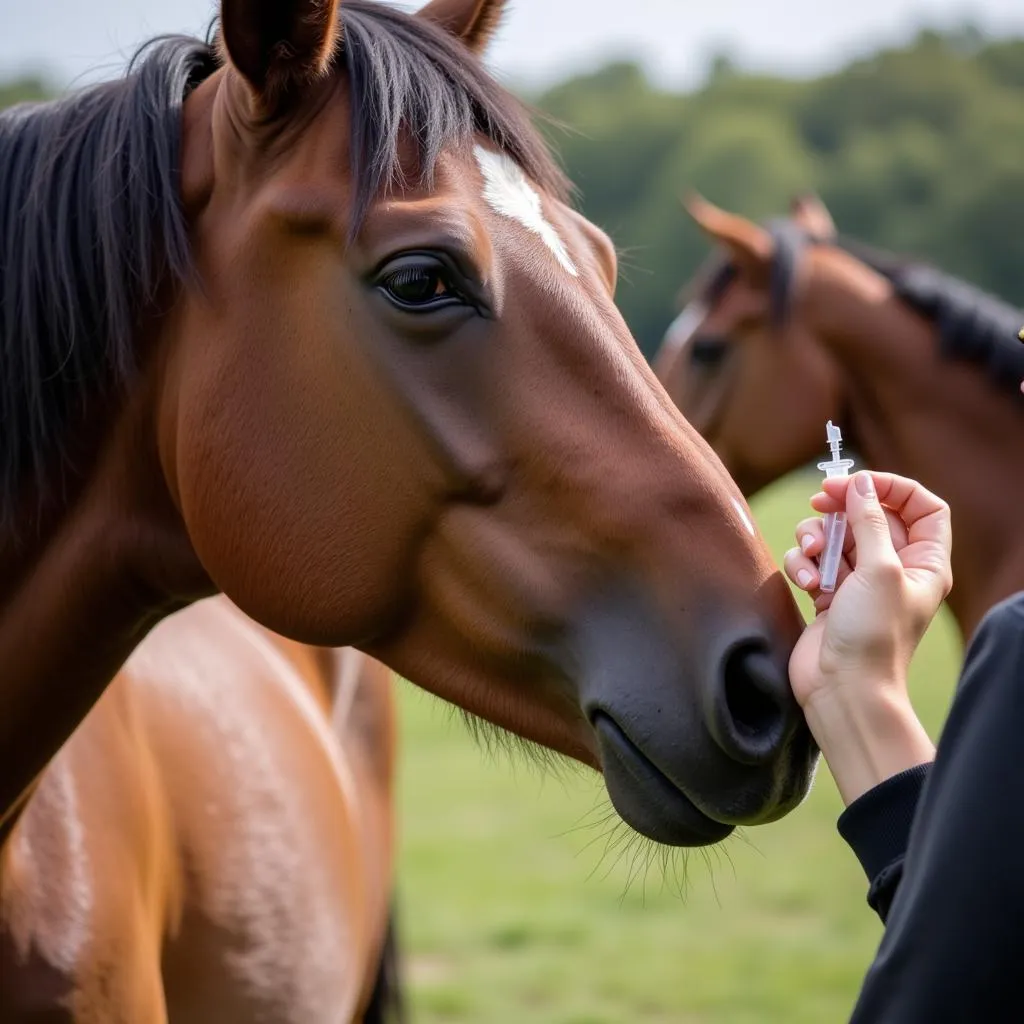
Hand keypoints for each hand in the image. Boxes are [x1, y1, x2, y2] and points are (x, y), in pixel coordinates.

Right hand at [783, 471, 951, 802]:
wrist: (842, 688)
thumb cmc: (873, 635)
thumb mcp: (879, 569)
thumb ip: (869, 521)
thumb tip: (859, 484)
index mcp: (923, 562)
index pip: (921, 507)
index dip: (892, 488)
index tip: (858, 483)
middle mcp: (893, 569)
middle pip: (869, 516)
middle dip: (841, 508)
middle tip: (819, 500)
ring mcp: (859, 582)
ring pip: (834, 536)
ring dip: (815, 540)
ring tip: (811, 559)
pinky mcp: (828, 595)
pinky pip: (812, 562)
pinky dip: (803, 566)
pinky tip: (805, 584)